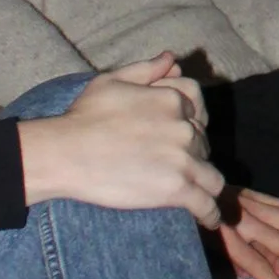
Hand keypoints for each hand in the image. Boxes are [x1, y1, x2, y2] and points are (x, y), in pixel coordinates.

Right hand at [20, 55, 221, 220]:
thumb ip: (146, 69)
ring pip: (212, 175)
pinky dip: (210, 213)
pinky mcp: (177, 189)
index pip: (198, 104)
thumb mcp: (111, 80)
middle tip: (179, 164)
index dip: (193, 117)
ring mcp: (183, 159)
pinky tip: (208, 220)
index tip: (185, 130)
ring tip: (199, 193)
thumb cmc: (83, 116)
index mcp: (171, 99)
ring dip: (206, 183)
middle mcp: (183, 127)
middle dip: (195, 151)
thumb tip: (172, 58)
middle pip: (204, 141)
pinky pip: (206, 203)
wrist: (66, 153)